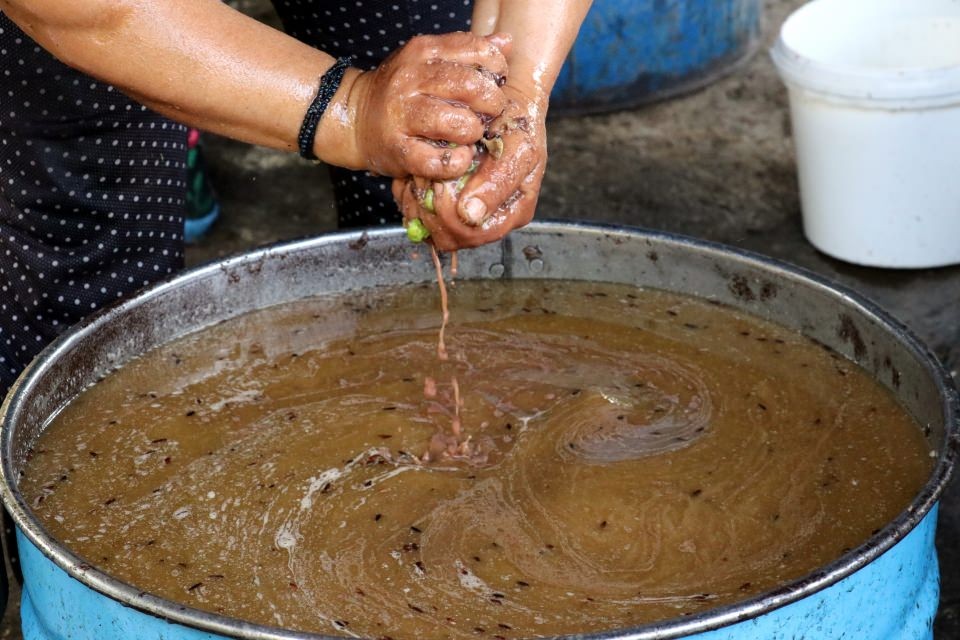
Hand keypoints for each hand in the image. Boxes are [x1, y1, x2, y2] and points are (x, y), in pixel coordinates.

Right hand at [340, 32, 510, 180]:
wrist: (352, 119)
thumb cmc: (400, 92)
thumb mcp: (429, 61)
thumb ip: (467, 51)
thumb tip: (505, 42)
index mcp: (423, 52)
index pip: (476, 50)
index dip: (496, 68)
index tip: (495, 83)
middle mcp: (412, 80)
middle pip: (471, 86)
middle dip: (491, 103)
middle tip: (488, 114)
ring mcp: (403, 116)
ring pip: (458, 123)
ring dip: (474, 132)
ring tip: (470, 135)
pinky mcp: (400, 151)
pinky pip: (440, 161)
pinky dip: (457, 162)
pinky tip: (459, 157)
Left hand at [393, 83, 546, 250]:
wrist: (505, 100)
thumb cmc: (518, 123)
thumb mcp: (518, 147)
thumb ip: (497, 182)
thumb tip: (471, 214)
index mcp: (511, 213)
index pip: (474, 235)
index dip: (451, 218)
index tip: (442, 187)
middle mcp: (489, 218)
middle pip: (450, 237)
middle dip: (432, 211)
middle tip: (425, 180)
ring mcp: (467, 211)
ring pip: (431, 228)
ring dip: (418, 204)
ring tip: (417, 178)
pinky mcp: (447, 201)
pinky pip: (421, 214)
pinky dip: (412, 197)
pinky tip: (413, 178)